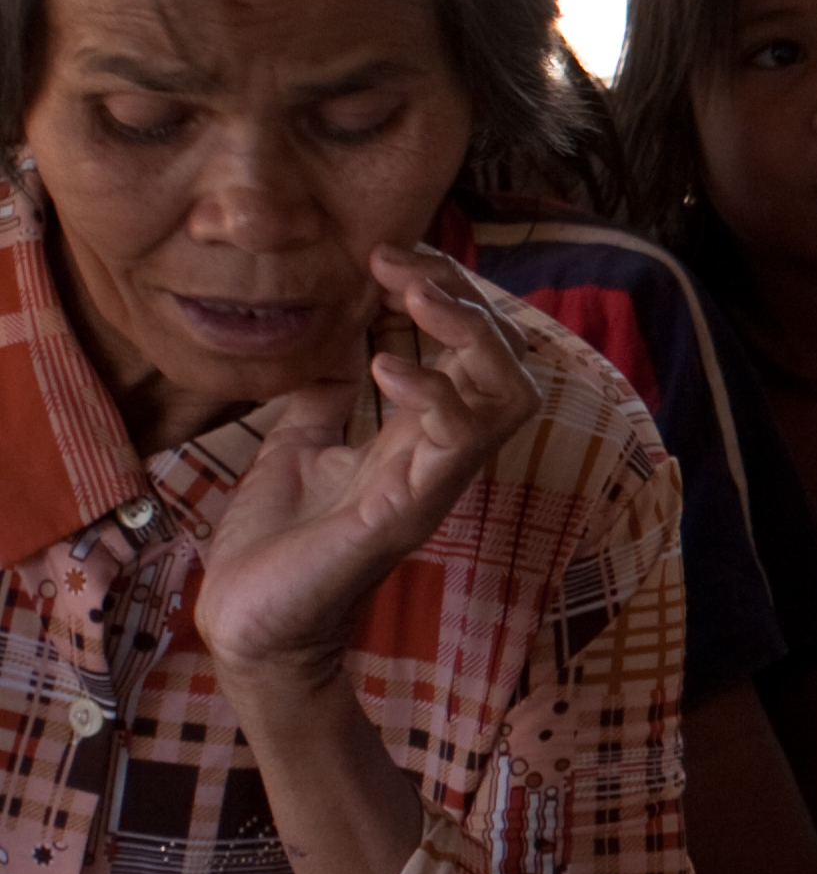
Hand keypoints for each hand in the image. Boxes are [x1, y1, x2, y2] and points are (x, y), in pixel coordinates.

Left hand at [189, 251, 539, 683]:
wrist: (248, 619)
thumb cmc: (274, 545)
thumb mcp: (297, 444)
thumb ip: (326, 398)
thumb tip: (335, 345)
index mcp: (419, 437)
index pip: (468, 350)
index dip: (443, 291)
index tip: (387, 254)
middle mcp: (442, 455)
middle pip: (507, 362)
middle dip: (467, 298)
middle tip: (402, 261)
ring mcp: (434, 481)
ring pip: (510, 394)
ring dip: (470, 333)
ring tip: (416, 293)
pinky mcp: (410, 508)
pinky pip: (457, 441)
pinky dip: (432, 390)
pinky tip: (382, 363)